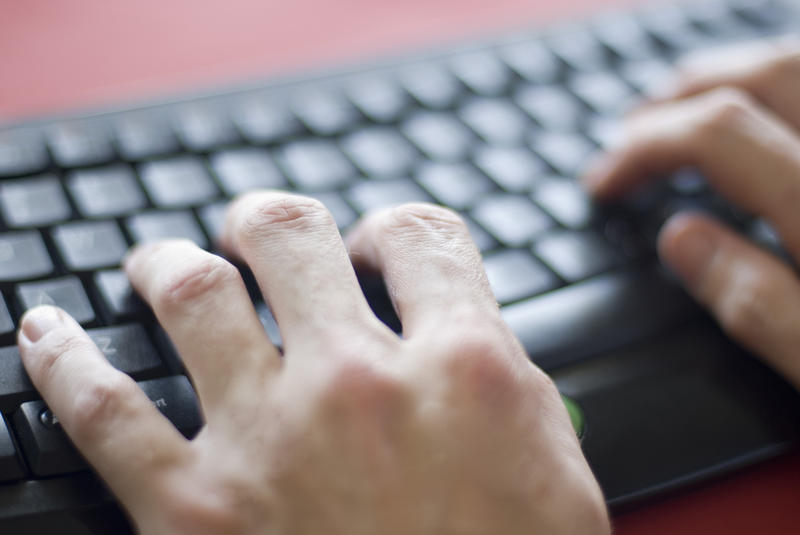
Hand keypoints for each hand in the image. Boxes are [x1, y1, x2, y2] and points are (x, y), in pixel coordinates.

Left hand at [17, 193, 608, 533]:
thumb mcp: (555, 474)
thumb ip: (506, 382)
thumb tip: (462, 333)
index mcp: (466, 370)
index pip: (420, 235)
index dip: (392, 232)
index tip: (374, 252)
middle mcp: (362, 386)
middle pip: (291, 235)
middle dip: (269, 221)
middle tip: (257, 234)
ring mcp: (270, 440)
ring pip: (192, 294)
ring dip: (169, 263)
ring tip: (162, 262)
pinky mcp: (193, 514)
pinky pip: (103, 412)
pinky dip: (64, 362)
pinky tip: (48, 336)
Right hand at [584, 38, 799, 387]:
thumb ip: (755, 302)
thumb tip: (681, 241)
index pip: (717, 133)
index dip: (643, 147)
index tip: (601, 183)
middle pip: (761, 76)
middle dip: (678, 96)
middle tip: (628, 131)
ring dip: (731, 76)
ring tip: (682, 106)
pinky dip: (778, 96)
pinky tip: (760, 124)